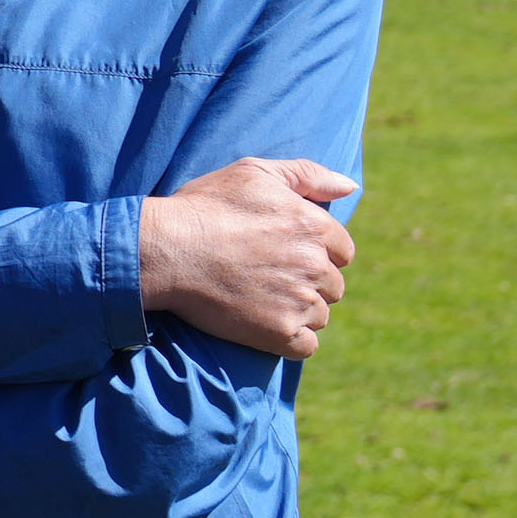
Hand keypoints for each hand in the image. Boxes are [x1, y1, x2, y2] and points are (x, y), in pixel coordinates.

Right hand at [136, 157, 361, 358]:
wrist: (166, 250)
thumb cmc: (205, 207)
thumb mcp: (254, 172)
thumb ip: (308, 175)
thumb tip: (350, 186)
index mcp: (314, 226)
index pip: (342, 251)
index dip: (316, 252)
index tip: (284, 254)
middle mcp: (315, 264)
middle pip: (332, 285)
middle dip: (307, 283)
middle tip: (268, 277)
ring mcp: (299, 301)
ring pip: (319, 315)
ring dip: (298, 311)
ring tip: (261, 299)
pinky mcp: (280, 332)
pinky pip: (306, 345)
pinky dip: (290, 339)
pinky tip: (265, 325)